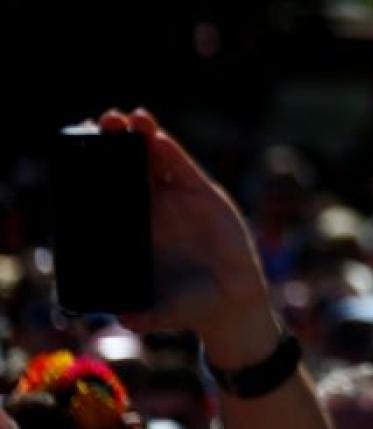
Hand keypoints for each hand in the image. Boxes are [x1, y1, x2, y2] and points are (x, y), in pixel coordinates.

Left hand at [99, 108, 280, 367]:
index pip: (108, 194)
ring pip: (153, 161)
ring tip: (126, 117)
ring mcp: (177, 200)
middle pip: (126, 168)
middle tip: (97, 123)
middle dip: (112, 144)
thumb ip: (146, 316)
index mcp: (133, 232)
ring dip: (139, 137)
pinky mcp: (203, 194)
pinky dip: (168, 150)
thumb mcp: (161, 312)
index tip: (74, 152)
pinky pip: (181, 167)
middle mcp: (151, 210)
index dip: (92, 172)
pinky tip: (155, 134)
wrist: (231, 303)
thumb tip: (125, 322)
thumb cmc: (188, 306)